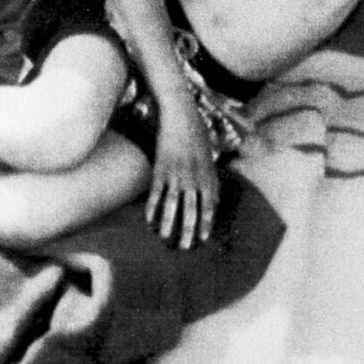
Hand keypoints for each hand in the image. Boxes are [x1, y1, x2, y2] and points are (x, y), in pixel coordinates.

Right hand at [145, 117, 217, 248]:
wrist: (180, 116)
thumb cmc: (197, 135)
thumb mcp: (210, 157)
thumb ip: (211, 179)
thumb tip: (214, 201)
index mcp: (208, 175)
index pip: (209, 206)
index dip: (206, 223)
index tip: (203, 238)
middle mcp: (193, 178)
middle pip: (191, 210)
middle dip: (188, 230)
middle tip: (185, 247)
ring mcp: (176, 175)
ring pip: (172, 206)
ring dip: (168, 224)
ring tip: (165, 239)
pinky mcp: (160, 169)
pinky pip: (156, 194)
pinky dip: (152, 209)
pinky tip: (149, 221)